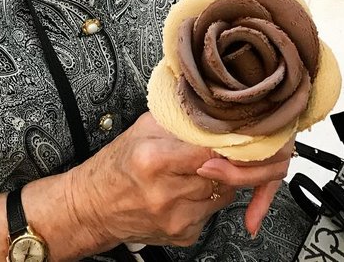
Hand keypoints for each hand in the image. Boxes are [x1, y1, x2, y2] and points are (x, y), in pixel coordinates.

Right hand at [68, 112, 291, 249]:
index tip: (249, 133)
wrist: (93, 207)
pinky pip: (214, 212)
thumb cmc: (117, 165)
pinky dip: (211, 197)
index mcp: (155, 160)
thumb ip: (181, 118)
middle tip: (239, 146)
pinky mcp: (184, 236)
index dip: (234, 142)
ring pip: (225, 194)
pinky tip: (193, 186)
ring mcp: (177, 218)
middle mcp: (167, 193)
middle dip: (235, 159)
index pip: (212, 151)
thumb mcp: (144, 128)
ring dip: (224, 178)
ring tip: (205, 164)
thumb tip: (216, 106)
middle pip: (224, 174)